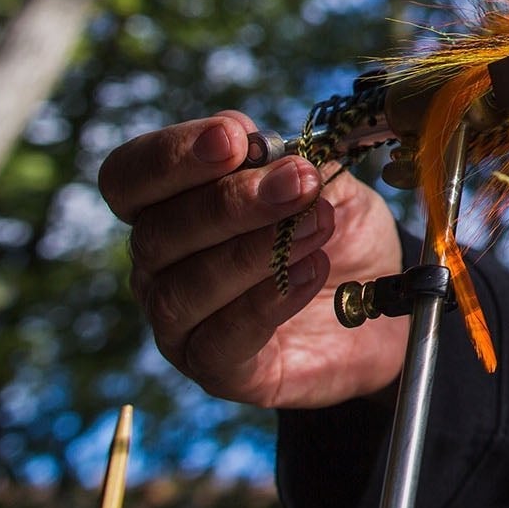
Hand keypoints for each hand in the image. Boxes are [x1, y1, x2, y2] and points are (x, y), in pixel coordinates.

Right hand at [101, 111, 407, 407]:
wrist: (379, 301)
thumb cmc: (335, 232)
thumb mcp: (323, 183)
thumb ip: (289, 162)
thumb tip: (263, 148)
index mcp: (167, 205)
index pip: (129, 176)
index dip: (171, 156)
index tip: (234, 138)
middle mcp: (158, 264)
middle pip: (158, 231)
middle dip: (232, 202)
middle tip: (300, 182)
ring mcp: (180, 322)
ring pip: (183, 289)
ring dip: (255, 252)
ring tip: (317, 227)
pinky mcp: (216, 369)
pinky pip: (219, 340)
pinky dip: (266, 303)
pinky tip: (311, 272)